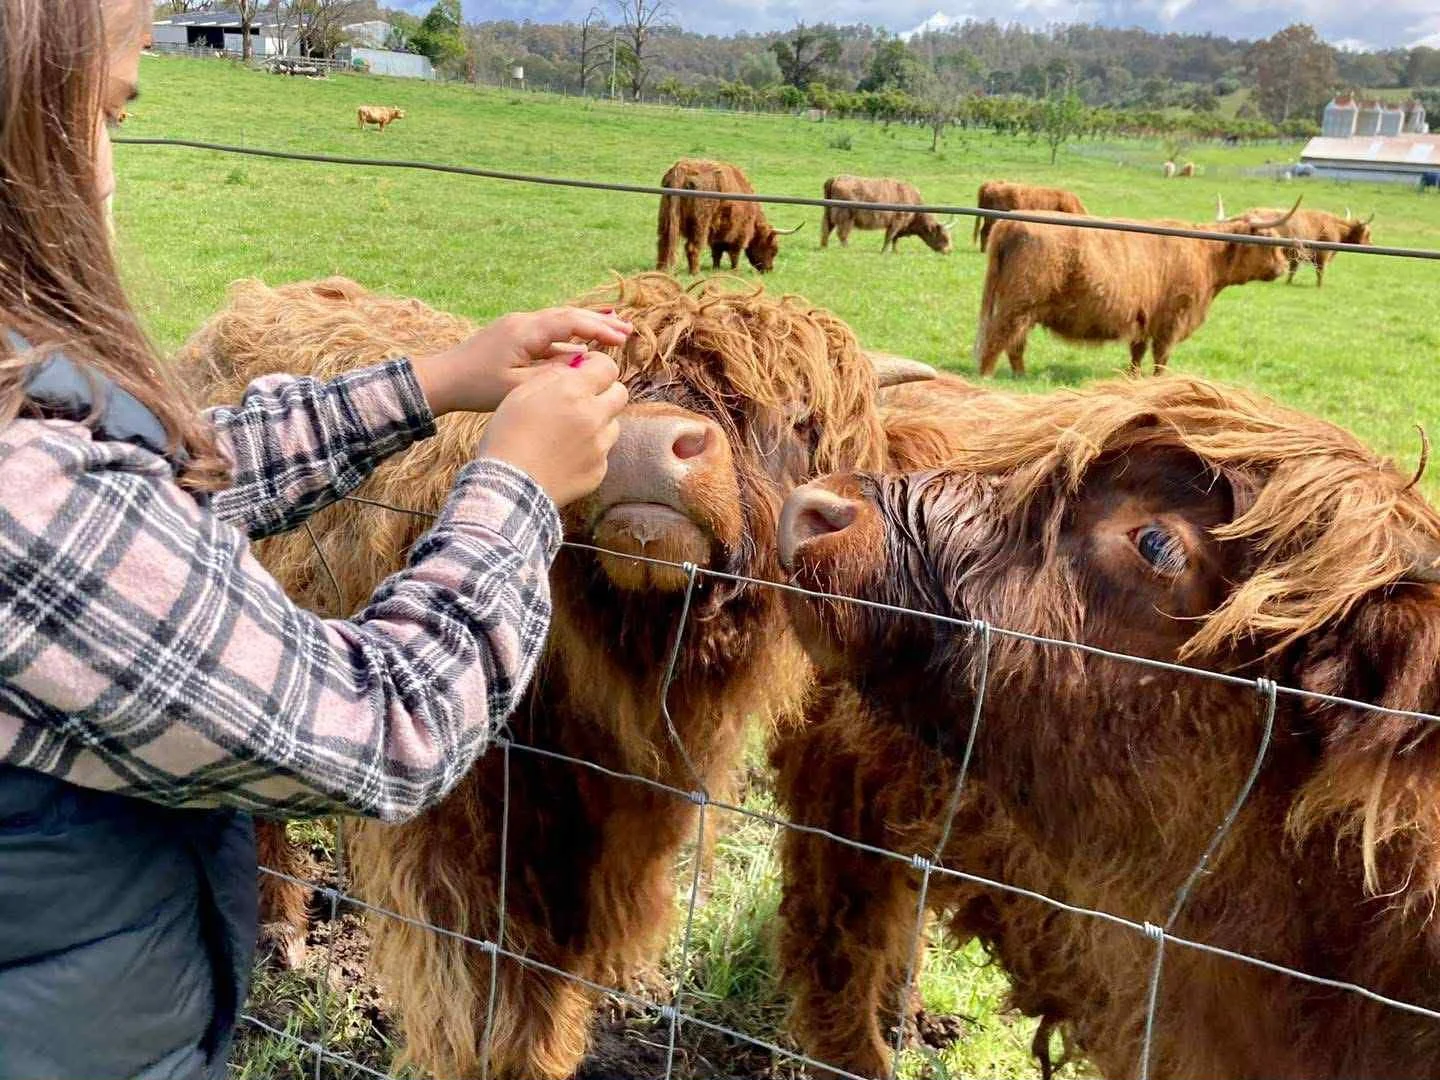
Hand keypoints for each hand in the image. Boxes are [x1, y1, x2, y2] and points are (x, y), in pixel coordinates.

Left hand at [410, 306, 631, 416]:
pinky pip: (548, 332)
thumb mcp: (519, 386)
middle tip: (628, 331)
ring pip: (559, 322)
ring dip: (586, 327)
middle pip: (568, 315)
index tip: (622, 338)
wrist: (443, 379)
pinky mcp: (513, 336)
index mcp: (525, 331)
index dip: (599, 328)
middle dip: (599, 322)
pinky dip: (569, 336)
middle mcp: (523, 322)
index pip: (570, 321)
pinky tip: (583, 345)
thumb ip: (554, 374)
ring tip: (614, 333)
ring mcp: (517, 326)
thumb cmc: (478, 387)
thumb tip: (584, 362)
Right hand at [476, 351, 628, 506]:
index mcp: (574, 392)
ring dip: (599, 423)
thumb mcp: (520, 393)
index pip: (608, 367)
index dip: (597, 366)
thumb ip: (552, 376)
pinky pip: (603, 453)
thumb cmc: (507, 436)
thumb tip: (574, 369)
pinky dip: (590, 451)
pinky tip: (566, 456)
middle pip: (620, 394)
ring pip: (613, 425)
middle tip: (583, 400)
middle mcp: (594, 417)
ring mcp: (600, 446)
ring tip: (570, 432)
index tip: (586, 371)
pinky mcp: (598, 470)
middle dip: (605, 392)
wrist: (508, 486)